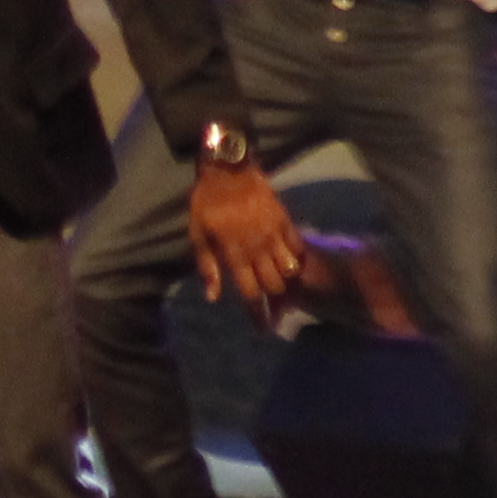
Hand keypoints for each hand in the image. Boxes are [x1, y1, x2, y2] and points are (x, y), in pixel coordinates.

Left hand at [187, 159, 306, 322]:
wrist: (227, 169)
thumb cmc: (207, 202)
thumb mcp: (198, 234)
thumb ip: (207, 266)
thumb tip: (213, 297)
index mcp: (234, 254)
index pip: (249, 293)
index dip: (257, 314)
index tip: (263, 329)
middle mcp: (257, 248)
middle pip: (274, 286)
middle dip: (277, 304)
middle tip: (278, 313)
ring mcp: (274, 234)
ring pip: (290, 270)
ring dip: (289, 284)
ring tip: (288, 294)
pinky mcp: (285, 221)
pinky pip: (298, 247)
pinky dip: (298, 260)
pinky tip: (294, 267)